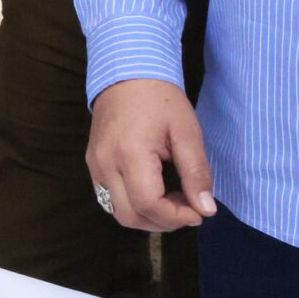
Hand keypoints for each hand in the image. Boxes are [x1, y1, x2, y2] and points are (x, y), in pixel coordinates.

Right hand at [85, 78, 216, 231]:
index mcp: (130, 154)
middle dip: (162, 223)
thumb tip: (205, 209)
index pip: (149, 204)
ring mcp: (95, 166)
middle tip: (187, 209)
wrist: (126, 75)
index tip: (199, 211)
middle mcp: (105, 164)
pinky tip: (153, 192)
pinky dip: (134, 205)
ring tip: (171, 202)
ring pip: (118, 212)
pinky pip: (110, 198)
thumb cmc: (161, 100)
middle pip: (130, 216)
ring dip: (147, 217)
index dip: (176, 217)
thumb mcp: (187, 133)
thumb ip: (196, 173)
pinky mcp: (93, 164)